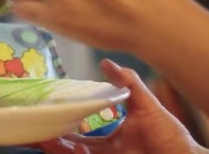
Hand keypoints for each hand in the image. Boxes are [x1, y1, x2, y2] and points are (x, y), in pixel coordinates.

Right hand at [31, 59, 201, 153]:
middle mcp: (107, 151)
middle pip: (72, 145)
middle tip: (36, 128)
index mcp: (113, 137)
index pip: (83, 131)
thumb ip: (128, 84)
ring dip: (57, 147)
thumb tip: (106, 63)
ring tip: (42, 138)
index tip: (50, 111)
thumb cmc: (171, 137)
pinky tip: (63, 146)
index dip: (66, 124)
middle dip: (53, 138)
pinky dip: (70, 153)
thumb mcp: (147, 106)